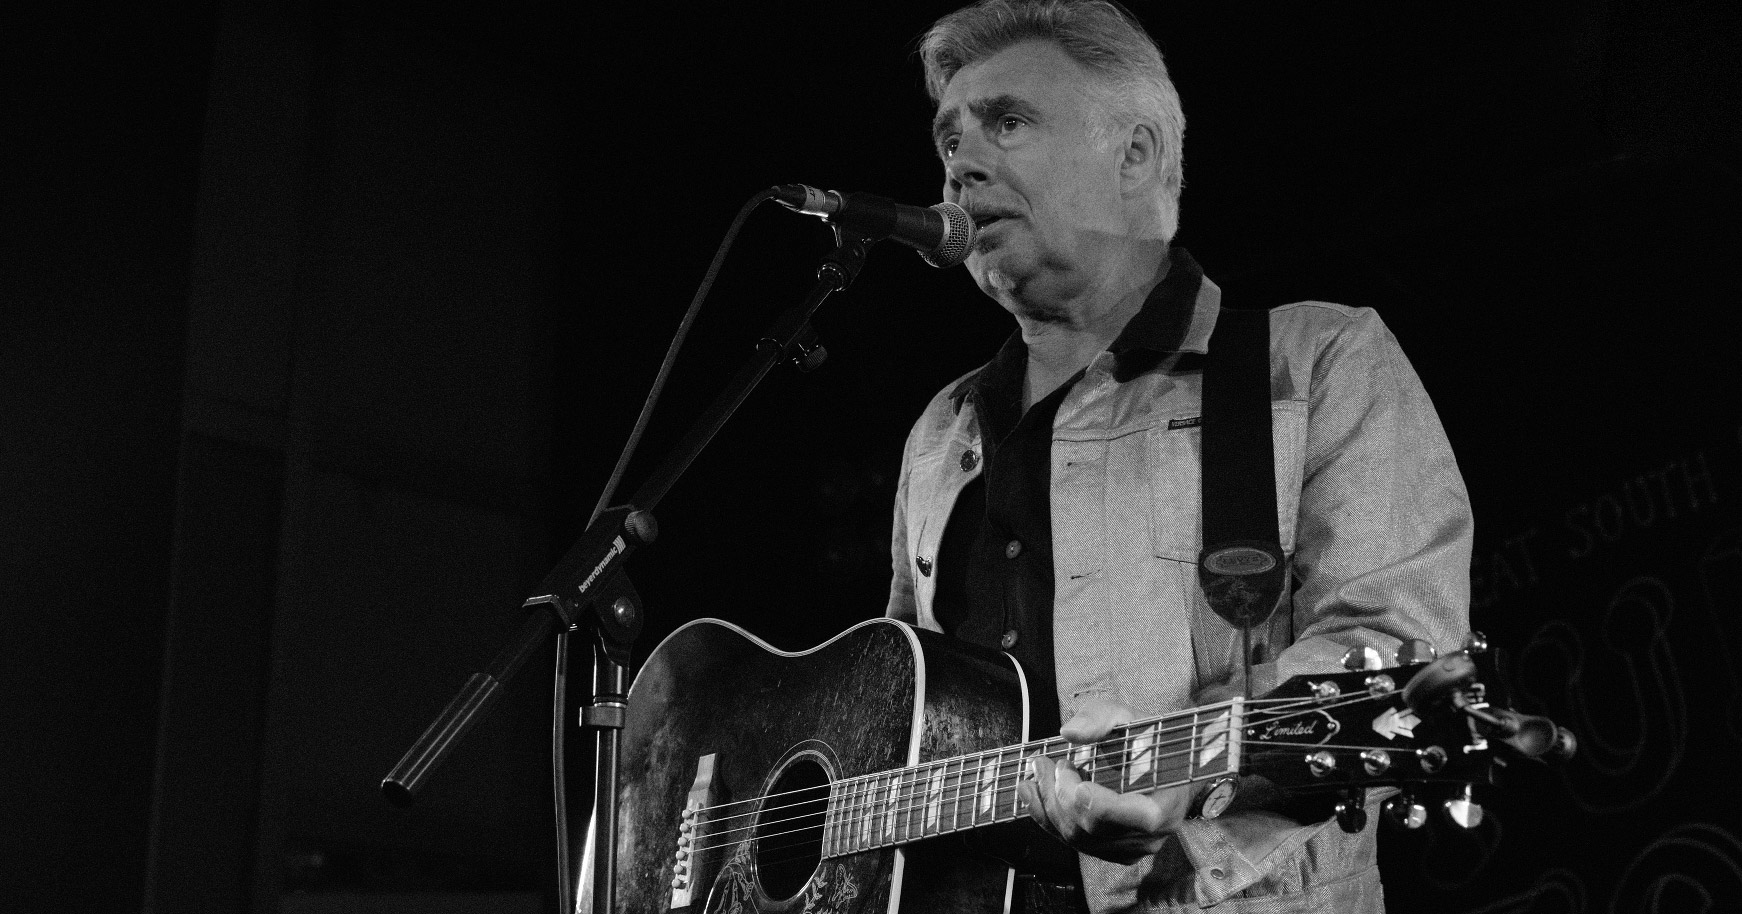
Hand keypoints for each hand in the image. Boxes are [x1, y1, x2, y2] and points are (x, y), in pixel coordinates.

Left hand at [1016, 697, 1193, 864]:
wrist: (1156, 766)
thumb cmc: (1145, 743)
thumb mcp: (1126, 717)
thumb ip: (1100, 718)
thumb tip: (1069, 732)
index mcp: (1167, 804)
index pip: (1139, 817)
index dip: (1101, 803)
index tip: (1073, 776)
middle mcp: (1149, 835)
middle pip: (1095, 827)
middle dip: (1060, 793)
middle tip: (1045, 763)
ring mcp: (1127, 848)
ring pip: (1077, 838)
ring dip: (1048, 803)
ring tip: (1037, 773)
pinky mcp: (1107, 851)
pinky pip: (1071, 842)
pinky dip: (1046, 817)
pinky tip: (1032, 794)